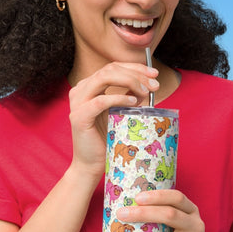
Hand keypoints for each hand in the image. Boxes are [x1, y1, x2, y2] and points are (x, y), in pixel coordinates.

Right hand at [67, 62, 158, 177]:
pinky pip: (101, 100)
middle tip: (155, 85)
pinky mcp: (79, 116)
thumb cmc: (106, 140)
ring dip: (130, 81)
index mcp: (89, 87)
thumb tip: (148, 86)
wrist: (91, 165)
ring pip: (104, 78)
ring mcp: (77, 102)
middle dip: (136, 73)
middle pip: (110, 69)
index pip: (113, 67)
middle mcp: (80, 90)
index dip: (135, 67)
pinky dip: (119, 98)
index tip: (154, 74)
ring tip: (146, 92)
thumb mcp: (120, 113)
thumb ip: (129, 97)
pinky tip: (133, 102)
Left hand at [113, 189, 208, 231]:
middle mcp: (196, 226)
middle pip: (169, 215)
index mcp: (192, 212)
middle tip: (120, 214)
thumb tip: (124, 209)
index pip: (177, 198)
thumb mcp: (177, 225)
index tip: (137, 198)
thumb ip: (161, 217)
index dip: (158, 196)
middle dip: (142, 213)